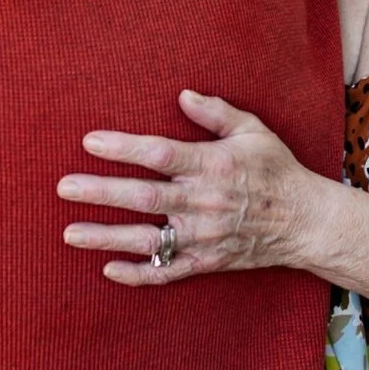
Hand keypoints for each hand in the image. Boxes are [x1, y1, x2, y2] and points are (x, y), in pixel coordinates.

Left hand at [58, 90, 320, 283]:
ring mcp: (203, 237)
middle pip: (142, 197)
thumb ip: (216, 113)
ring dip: (106, 236)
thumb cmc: (275, 170)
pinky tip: (108, 269)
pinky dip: (138, 274)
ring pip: (147, 239)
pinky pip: (167, 273)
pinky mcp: (206, 263)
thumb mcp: (253, 131)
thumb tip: (183, 95)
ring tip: (70, 233)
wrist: (305, 221)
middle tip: (63, 187)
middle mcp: (203, 202)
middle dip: (99, 192)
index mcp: (212, 166)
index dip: (123, 148)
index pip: (159, 154)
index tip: (90, 142)